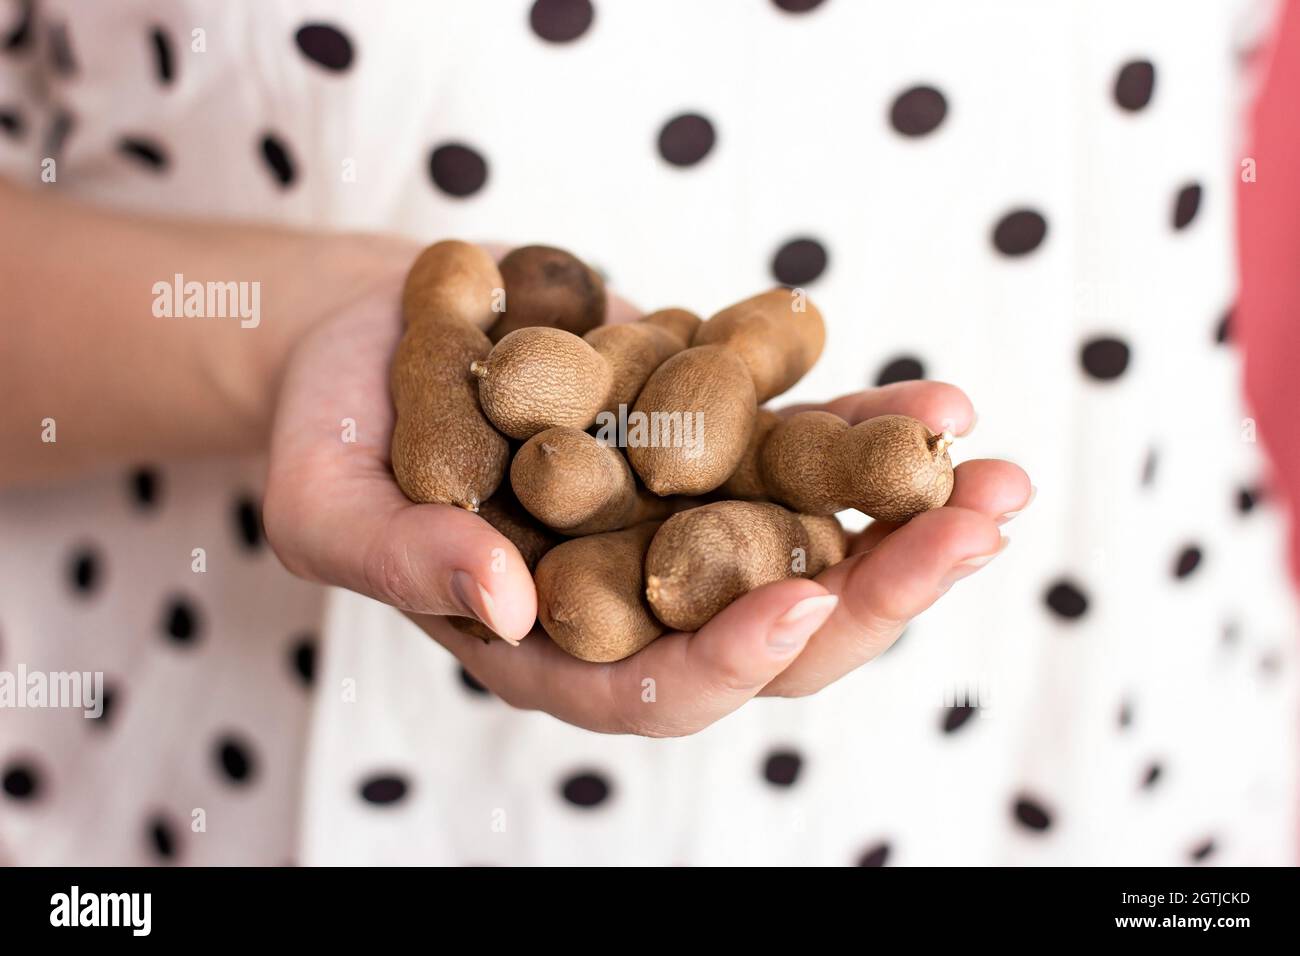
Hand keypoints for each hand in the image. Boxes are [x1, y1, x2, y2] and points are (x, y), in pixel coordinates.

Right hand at [263, 253, 1029, 735]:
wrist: (374, 339)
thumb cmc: (334, 434)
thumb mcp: (330, 505)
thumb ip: (405, 562)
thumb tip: (503, 602)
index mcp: (553, 642)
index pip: (656, 686)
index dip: (732, 659)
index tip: (803, 606)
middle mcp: (636, 592)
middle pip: (775, 626)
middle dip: (879, 590)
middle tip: (972, 533)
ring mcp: (681, 517)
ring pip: (813, 538)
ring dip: (909, 512)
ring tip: (996, 470)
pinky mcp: (705, 441)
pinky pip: (799, 445)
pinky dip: (867, 425)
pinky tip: (940, 401)